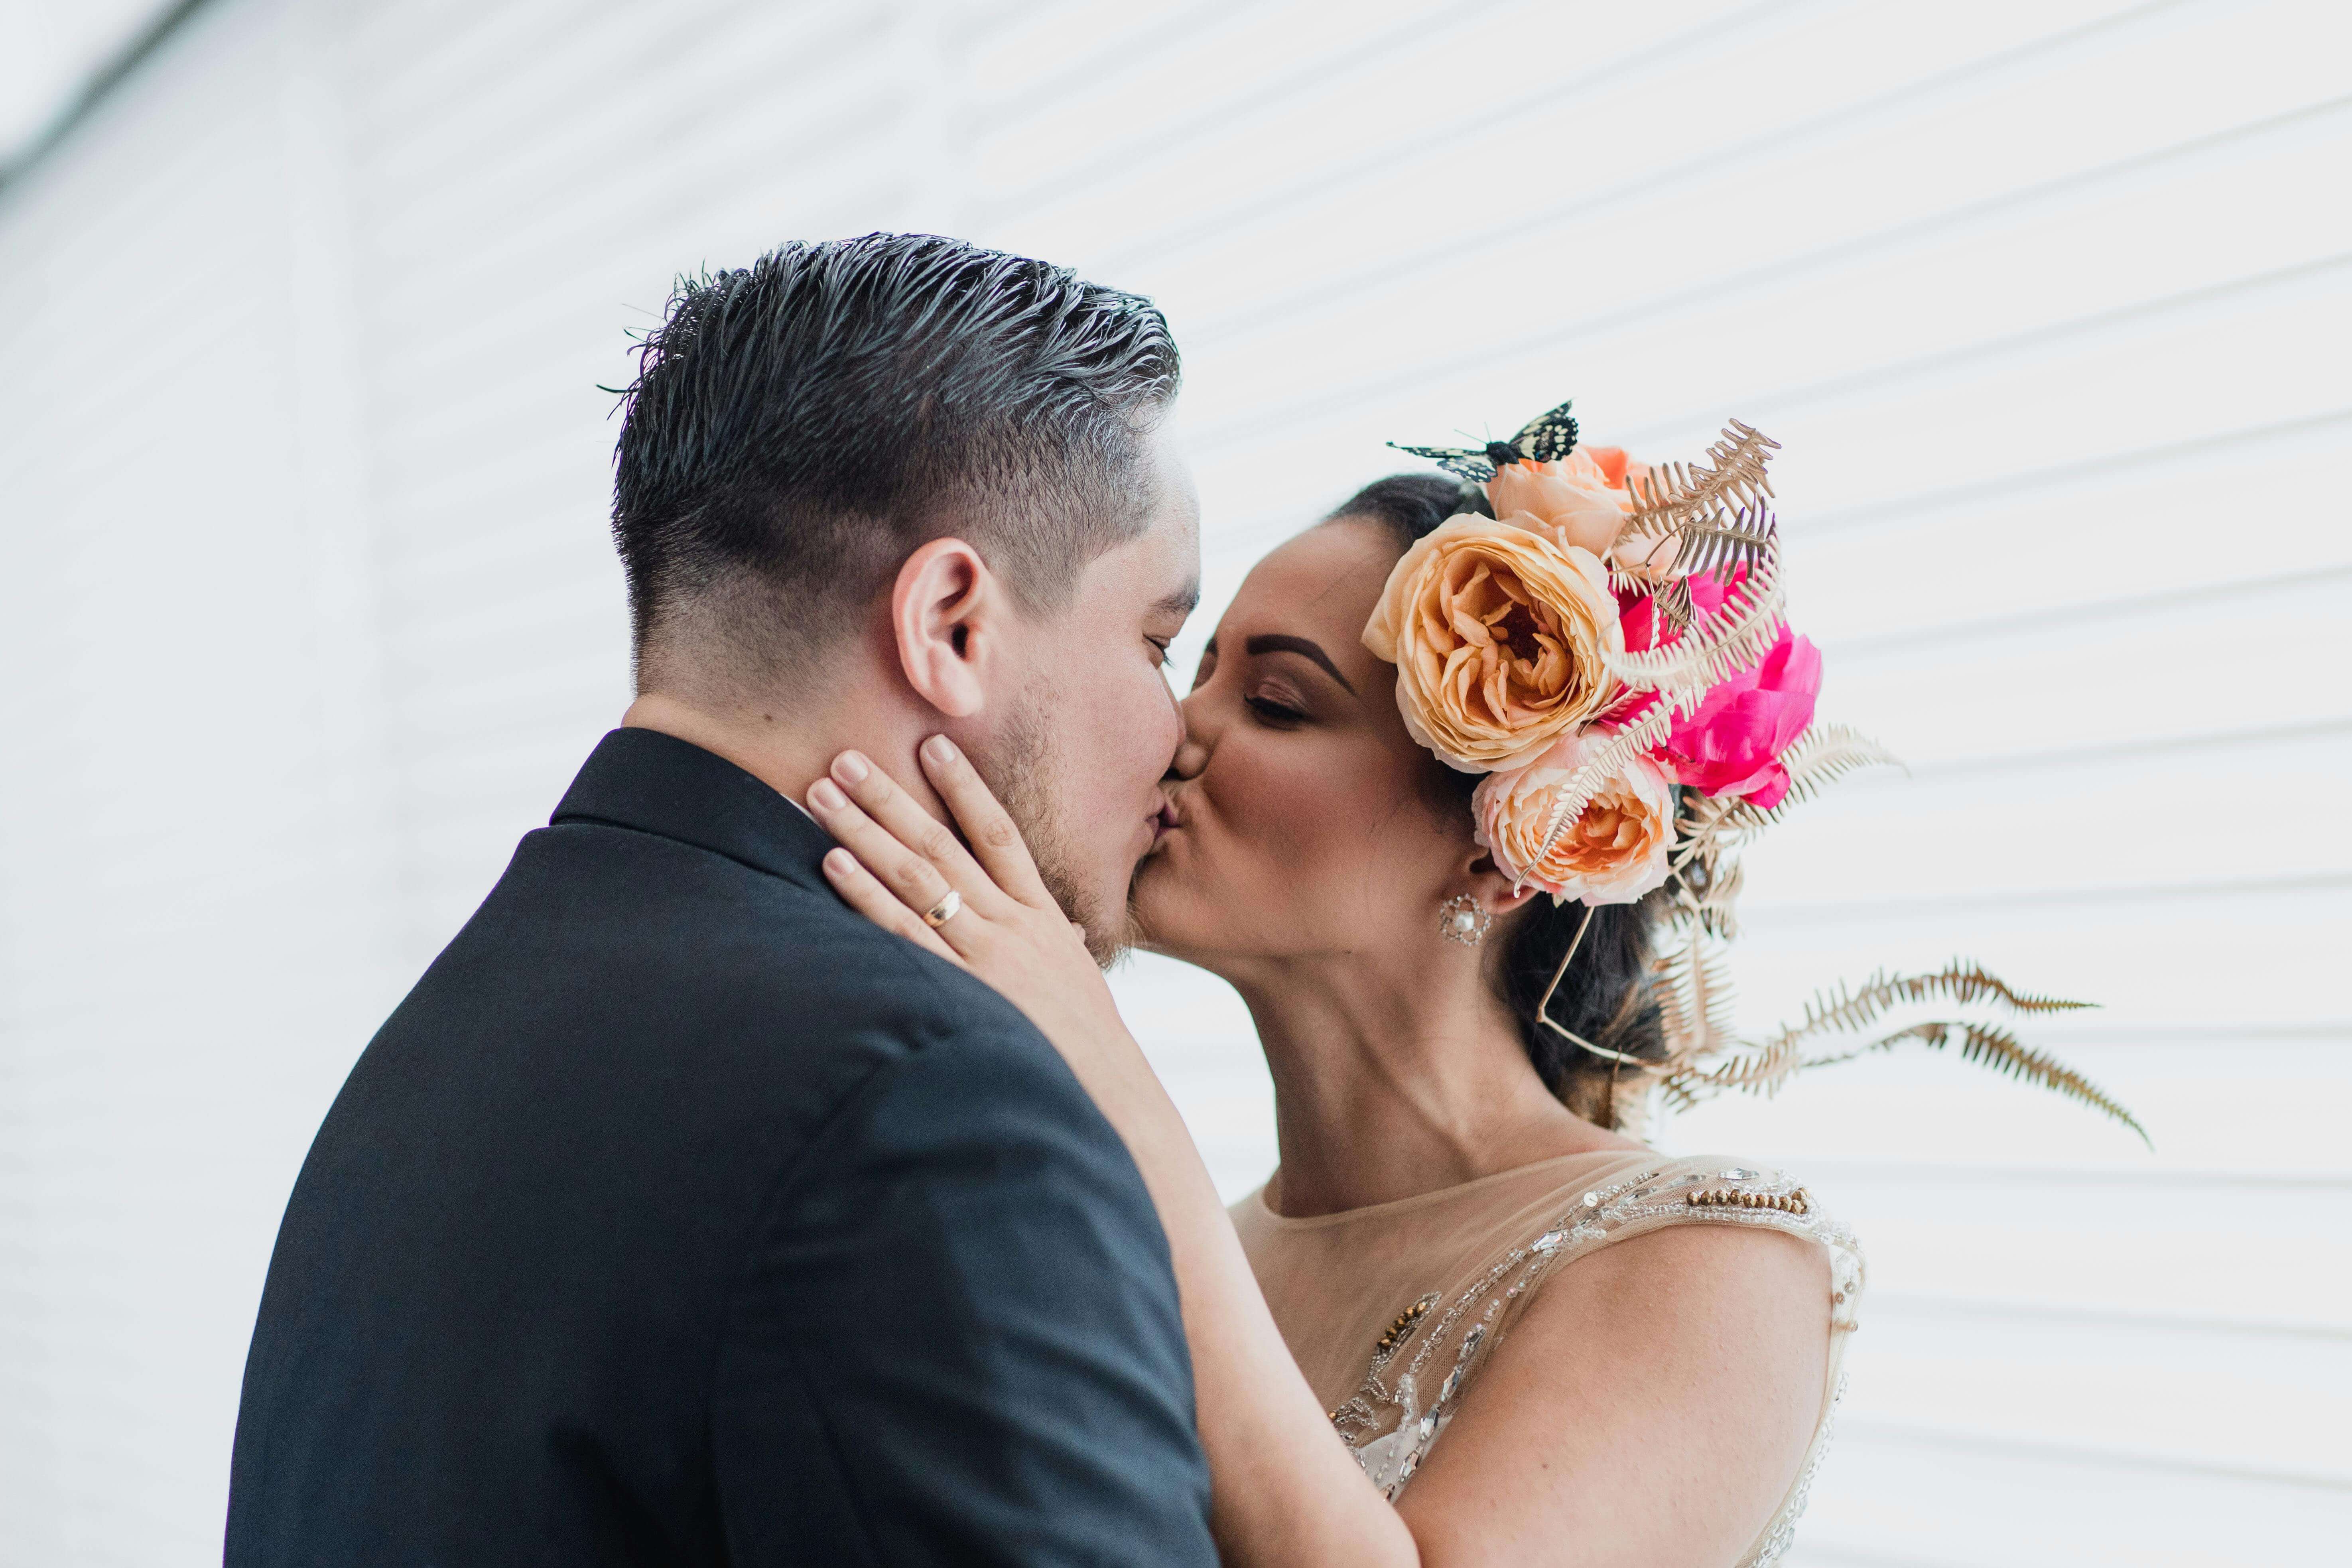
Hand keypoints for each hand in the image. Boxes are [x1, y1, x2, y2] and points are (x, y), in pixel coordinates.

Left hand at [804, 736, 1136, 1086]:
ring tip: (822, 795)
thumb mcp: (1076, 979)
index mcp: (1041, 916)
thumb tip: (1068, 931)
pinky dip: (866, 894)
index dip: (964, 786)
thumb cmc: (1083, 1040)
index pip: (998, 833)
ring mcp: (983, 955)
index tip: (931, 745)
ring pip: (914, 877)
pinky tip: (833, 864)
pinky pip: (902, 932)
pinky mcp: (959, 989)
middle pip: (942, 844)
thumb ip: (1061, 945)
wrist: (1106, 1089)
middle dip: (890, 797)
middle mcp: (1010, 925)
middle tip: (845, 758)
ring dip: (863, 831)